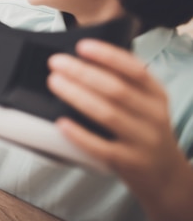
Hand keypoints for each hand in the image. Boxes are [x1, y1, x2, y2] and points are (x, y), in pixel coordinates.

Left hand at [47, 39, 186, 199]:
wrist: (165, 175)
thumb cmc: (144, 130)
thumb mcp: (145, 103)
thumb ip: (124, 83)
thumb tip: (82, 59)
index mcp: (156, 95)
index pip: (135, 69)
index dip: (108, 56)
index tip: (81, 46)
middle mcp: (153, 116)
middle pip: (116, 89)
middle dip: (83, 72)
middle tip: (56, 62)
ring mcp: (142, 140)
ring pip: (107, 114)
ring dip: (77, 96)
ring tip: (54, 82)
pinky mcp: (128, 162)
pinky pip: (101, 147)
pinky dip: (79, 134)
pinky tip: (61, 122)